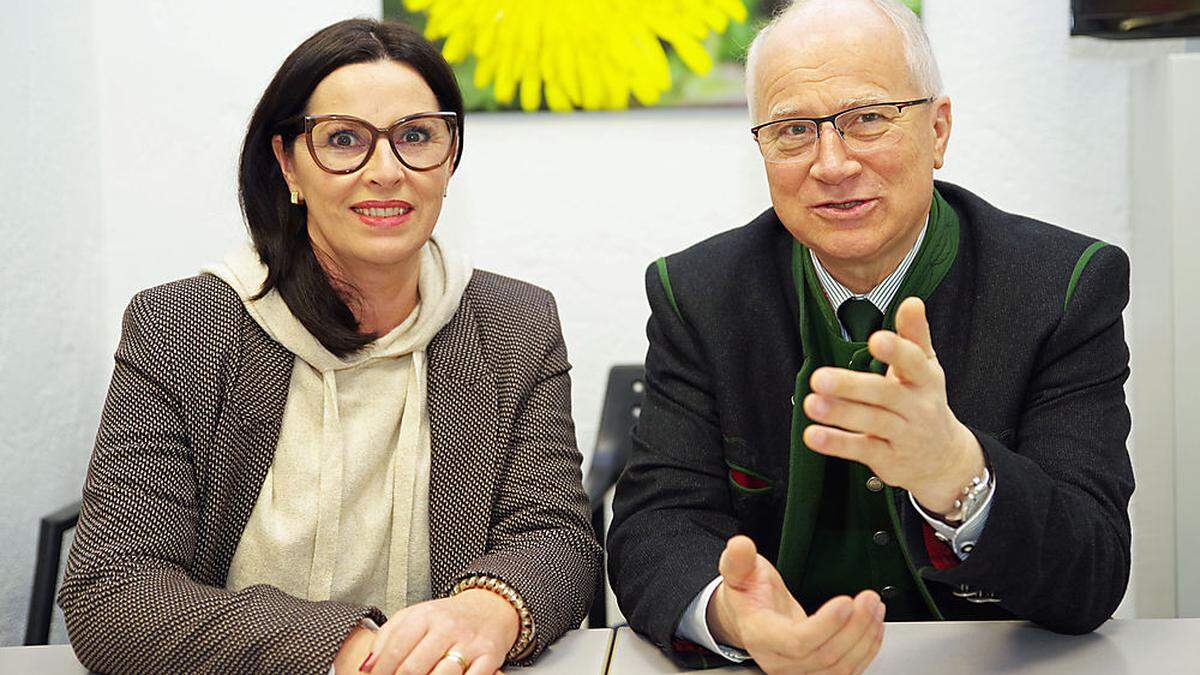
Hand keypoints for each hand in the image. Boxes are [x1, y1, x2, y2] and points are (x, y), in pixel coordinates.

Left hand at [355, 590, 517, 674]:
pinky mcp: (490, 656)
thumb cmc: (447, 618)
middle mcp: (448, 627)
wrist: (491, 607)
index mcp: (425, 615)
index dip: (381, 671)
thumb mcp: (414, 617)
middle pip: (413, 668)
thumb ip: (386, 638)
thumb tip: (366, 667)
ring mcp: (470, 642)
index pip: (395, 648)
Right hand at [708, 536, 884, 673]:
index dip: (825, 626)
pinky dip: (866, 650)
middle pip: (825, 656)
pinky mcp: (817, 673)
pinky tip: (873, 626)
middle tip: (868, 599)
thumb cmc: (748, 594)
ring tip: (875, 608)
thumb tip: (740, 545)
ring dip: (865, 638)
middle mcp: (778, 661)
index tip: (845, 602)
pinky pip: (847, 671)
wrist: (749, 617)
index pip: (796, 642)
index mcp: (760, 635)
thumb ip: (739, 559)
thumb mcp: (739, 571)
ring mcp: (798, 672)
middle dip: (854, 627)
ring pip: (840, 668)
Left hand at [802, 297, 984, 513]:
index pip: (914, 363)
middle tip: (818, 377)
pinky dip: (837, 443)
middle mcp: (917, 408)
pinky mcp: (888, 459)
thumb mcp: (926, 369)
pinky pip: (862, 449)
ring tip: (810, 403)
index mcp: (926, 380)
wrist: (944, 459)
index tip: (876, 339)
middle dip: (851, 386)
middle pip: (884, 394)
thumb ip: (914, 335)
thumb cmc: (924, 403)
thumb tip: (912, 301)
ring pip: (871, 422)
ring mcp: (904, 435)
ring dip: (839, 413)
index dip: (896, 351)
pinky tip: (814, 434)